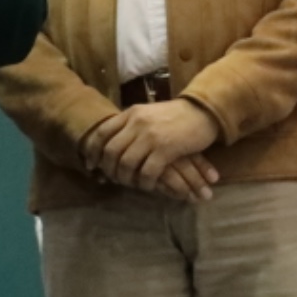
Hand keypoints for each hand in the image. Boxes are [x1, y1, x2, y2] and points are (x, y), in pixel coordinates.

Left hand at [84, 100, 219, 192]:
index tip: (93, 165)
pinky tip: (149, 185)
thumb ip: (131, 125)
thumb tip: (114, 143)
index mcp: (130, 113)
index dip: (93, 151)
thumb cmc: (175, 116)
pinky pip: (147, 172)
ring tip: (132, 183)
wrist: (202, 111)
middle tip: (115, 179)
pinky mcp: (165, 149)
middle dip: (109, 170)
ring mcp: (150, 136)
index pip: (102, 133)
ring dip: (127, 178)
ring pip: (126, 164)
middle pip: (111, 152)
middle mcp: (136, 123)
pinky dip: (144, 183)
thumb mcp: (148, 114)